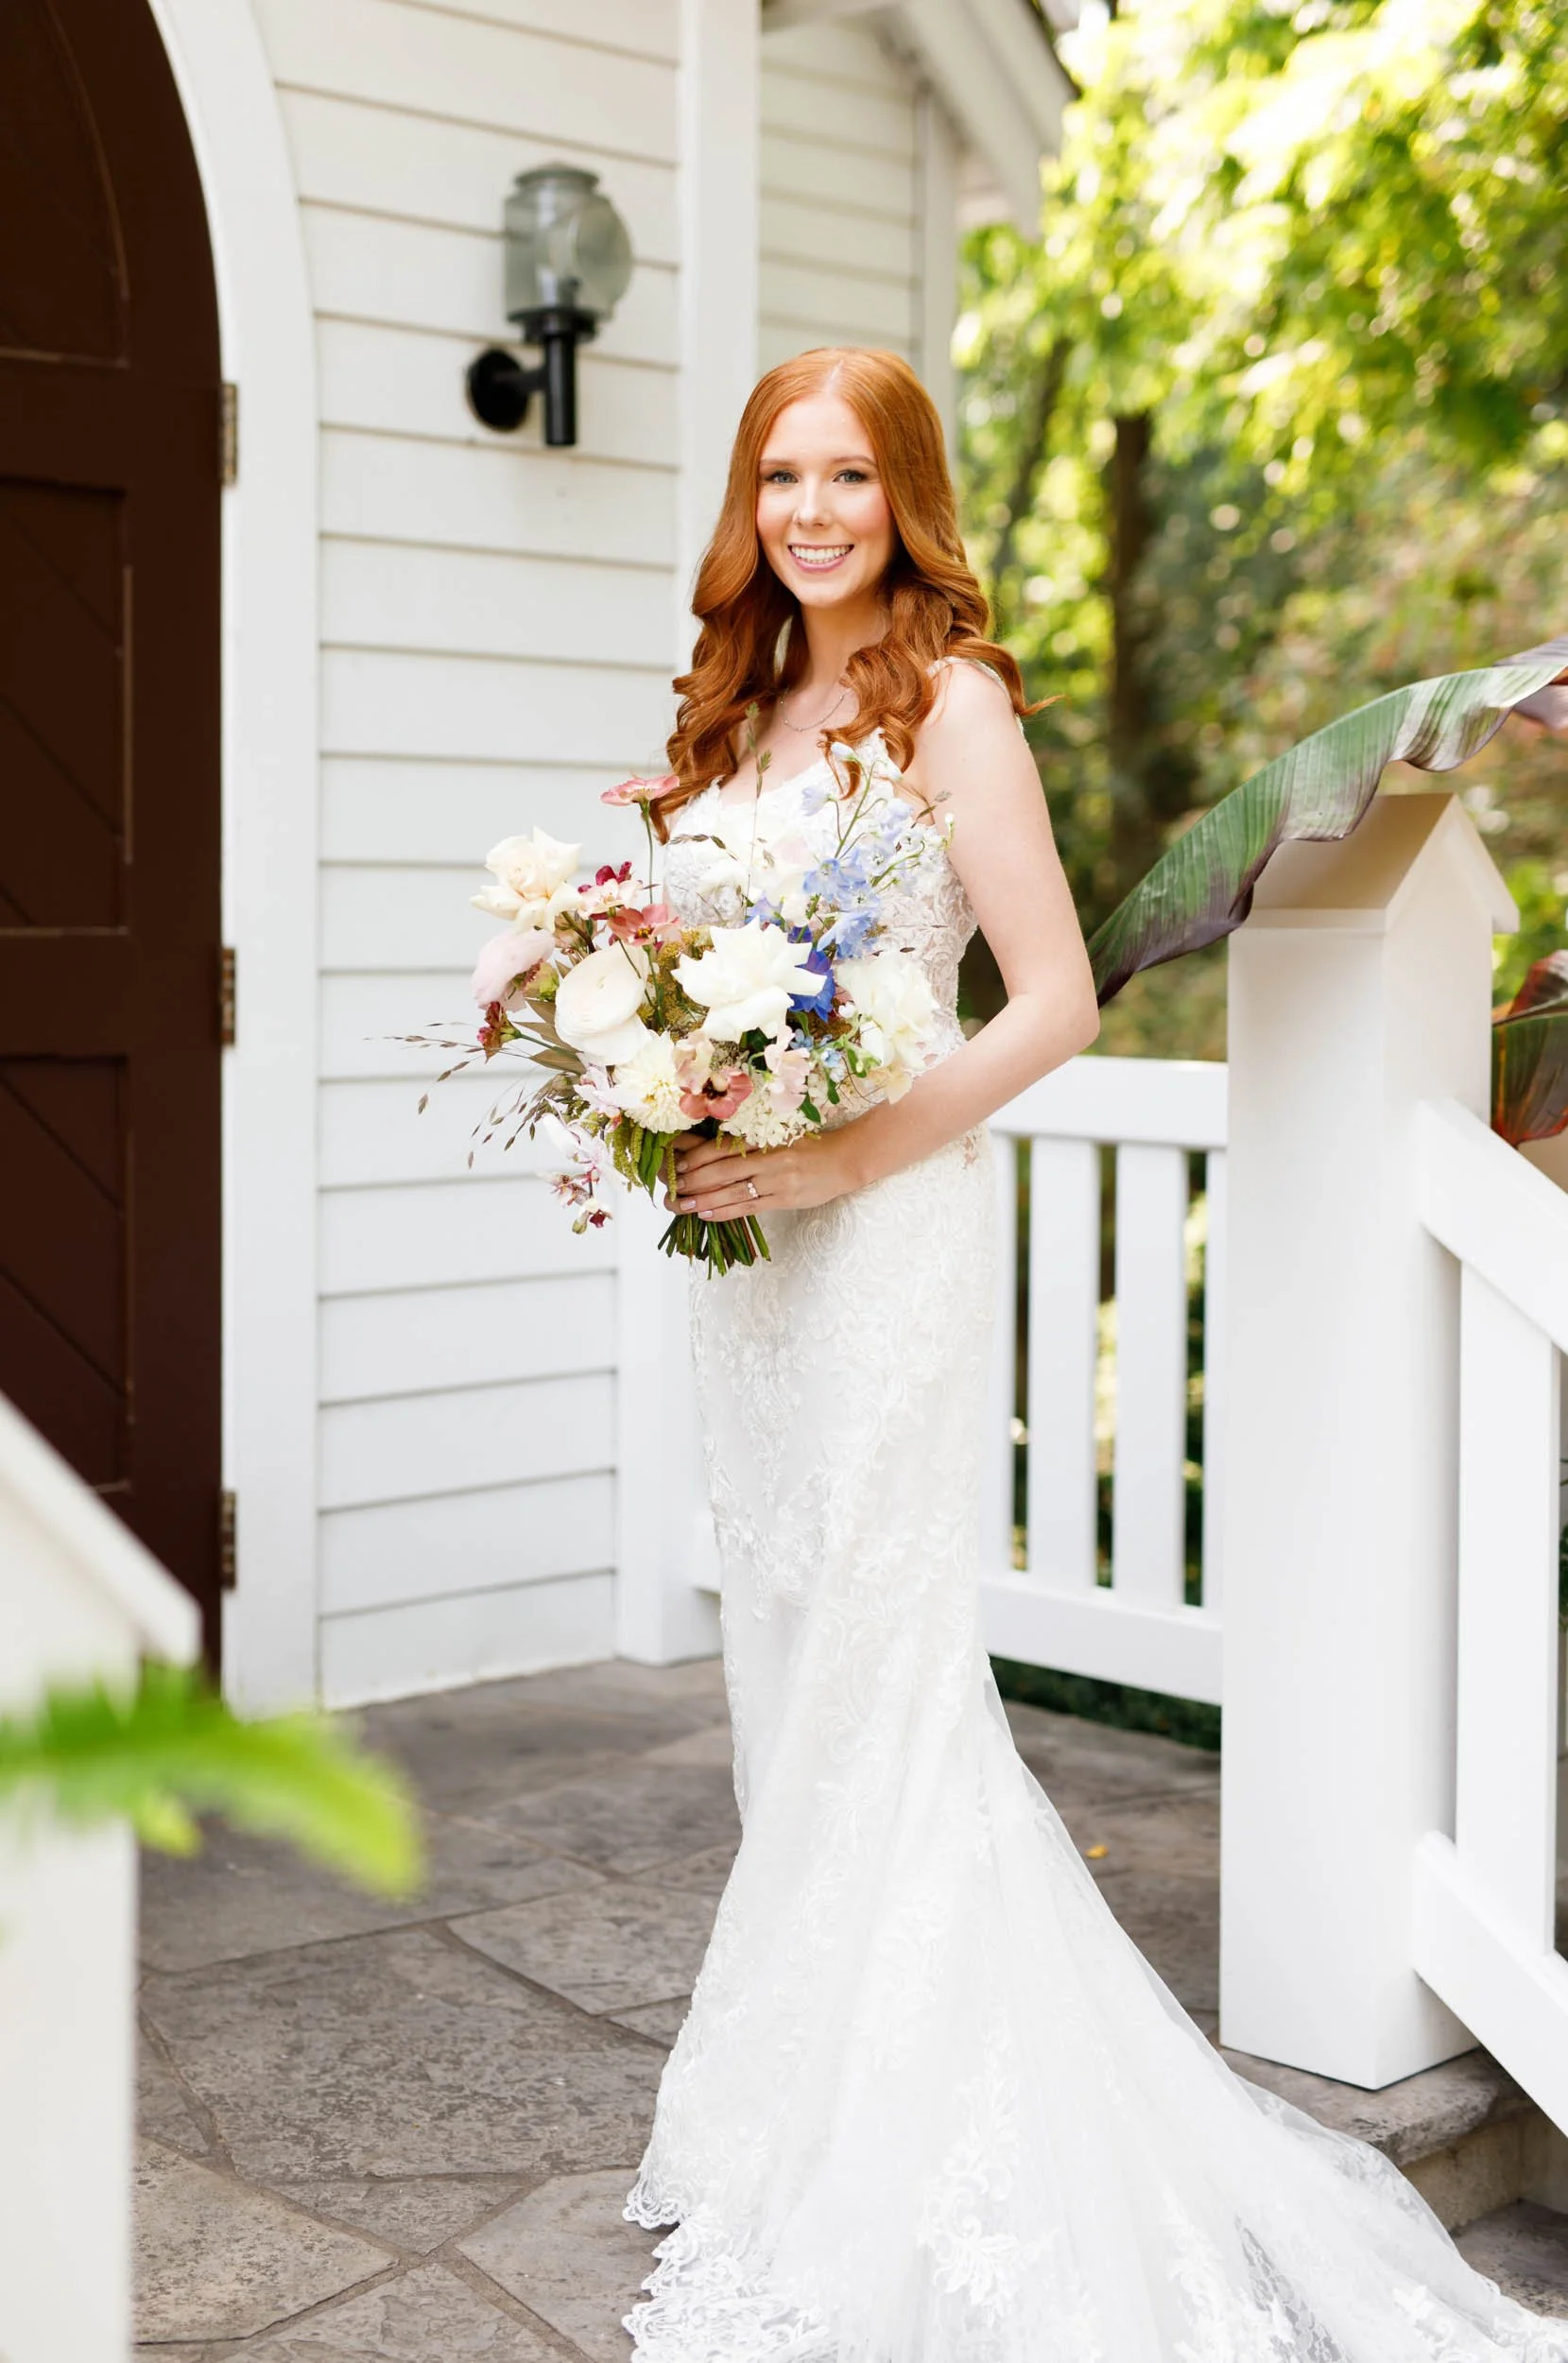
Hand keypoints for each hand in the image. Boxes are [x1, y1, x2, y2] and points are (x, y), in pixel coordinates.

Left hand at [665, 1126, 860, 1221]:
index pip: (722, 1148)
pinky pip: (750, 1207)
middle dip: (692, 1181)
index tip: (674, 1165)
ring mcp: (777, 1180)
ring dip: (703, 1200)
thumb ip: (747, 1143)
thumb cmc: (807, 1145)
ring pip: (732, 1192)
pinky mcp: (785, 1199)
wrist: (844, 1159)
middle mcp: (767, 1158)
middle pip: (722, 1171)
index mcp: (763, 1138)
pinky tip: (707, 1215)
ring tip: (681, 1206)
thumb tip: (707, 1151)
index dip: (695, 1157)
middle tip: (670, 1189)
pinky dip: (726, 1211)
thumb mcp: (777, 1135)